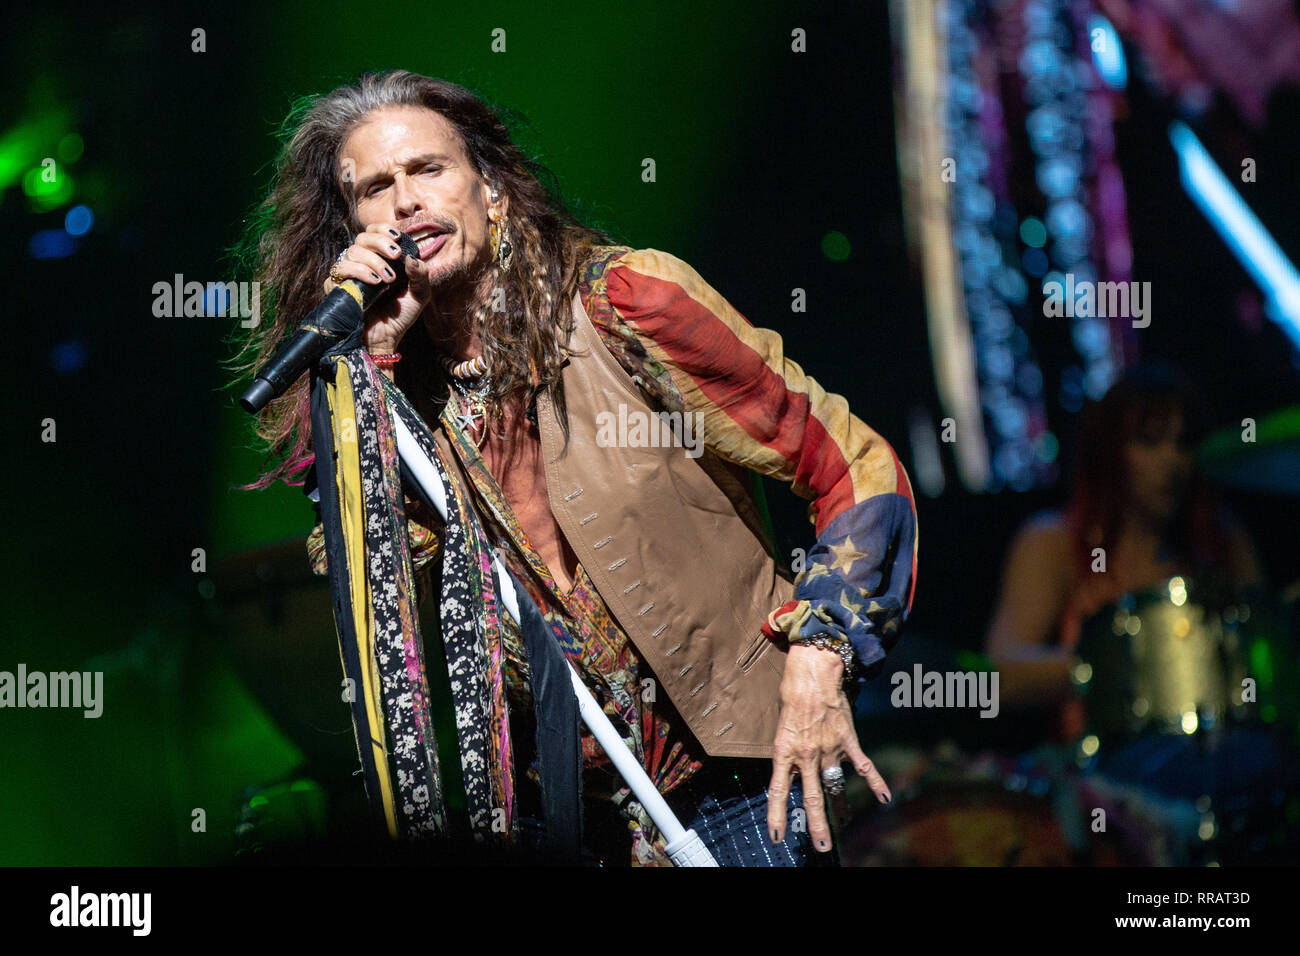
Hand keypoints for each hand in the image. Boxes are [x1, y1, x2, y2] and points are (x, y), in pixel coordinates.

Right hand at [323, 221, 432, 352]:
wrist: (385, 339)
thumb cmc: (400, 316)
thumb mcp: (419, 294)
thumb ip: (420, 274)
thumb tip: (412, 257)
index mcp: (379, 259)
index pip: (373, 232)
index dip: (382, 229)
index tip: (397, 237)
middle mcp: (361, 263)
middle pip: (361, 238)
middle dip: (380, 243)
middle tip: (395, 256)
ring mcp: (347, 275)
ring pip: (351, 252)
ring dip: (372, 261)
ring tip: (388, 279)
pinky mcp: (337, 288)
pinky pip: (339, 271)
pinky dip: (358, 272)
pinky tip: (374, 283)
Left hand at [767, 642, 890, 851]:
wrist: (813, 671)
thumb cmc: (791, 693)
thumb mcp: (780, 724)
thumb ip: (787, 749)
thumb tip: (790, 767)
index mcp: (784, 751)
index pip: (777, 791)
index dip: (777, 816)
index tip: (777, 837)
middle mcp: (806, 755)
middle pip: (811, 797)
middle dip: (816, 824)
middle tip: (821, 845)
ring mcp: (829, 749)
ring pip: (835, 786)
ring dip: (839, 807)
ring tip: (841, 825)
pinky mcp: (848, 740)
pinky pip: (863, 767)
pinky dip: (875, 783)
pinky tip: (885, 798)